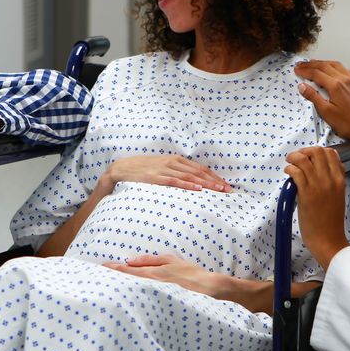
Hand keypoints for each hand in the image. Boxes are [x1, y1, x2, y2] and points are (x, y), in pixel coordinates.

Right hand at [98, 155, 230, 194]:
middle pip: (199, 172)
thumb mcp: (162, 167)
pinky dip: (188, 185)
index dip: (214, 176)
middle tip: (228, 190)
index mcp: (175, 159)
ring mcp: (164, 170)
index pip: (200, 168)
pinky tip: (198, 189)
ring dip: (206, 184)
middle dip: (215, 181)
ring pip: (190, 176)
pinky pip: (175, 181)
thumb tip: (194, 181)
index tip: (226, 185)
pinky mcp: (155, 178)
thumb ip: (176, 172)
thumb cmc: (143, 170)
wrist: (121, 169)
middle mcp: (172, 162)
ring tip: (218, 190)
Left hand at [103, 254, 219, 297]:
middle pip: (127, 282)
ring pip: (132, 292)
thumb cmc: (190, 273)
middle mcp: (151, 285)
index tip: (101, 268)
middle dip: (112, 279)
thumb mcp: (171, 260)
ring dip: (119, 289)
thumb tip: (131, 260)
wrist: (208, 289)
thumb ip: (151, 259)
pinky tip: (123, 300)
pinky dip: (130, 299)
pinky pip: (142, 301)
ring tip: (104, 288)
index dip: (114, 269)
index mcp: (153, 273)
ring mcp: (155, 296)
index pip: (128, 271)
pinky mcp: (160, 305)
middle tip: (95, 278)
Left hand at [285, 146, 349, 269]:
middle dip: (304, 151)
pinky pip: (296, 172)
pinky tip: (288, 173)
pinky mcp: (306, 194)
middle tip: (297, 158)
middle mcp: (330, 180)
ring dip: (294, 157)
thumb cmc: (330, 221)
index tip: (309, 156)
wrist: (328, 239)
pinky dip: (289, 168)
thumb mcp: (338, 196)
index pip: (331, 153)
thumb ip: (332, 181)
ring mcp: (319, 186)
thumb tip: (320, 169)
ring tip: (290, 163)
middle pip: (318, 151)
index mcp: (340, 180)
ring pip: (305, 159)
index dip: (317, 151)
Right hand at [294, 60, 349, 148]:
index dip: (305, 71)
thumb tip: (302, 86)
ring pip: (336, 65)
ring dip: (323, 63)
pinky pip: (345, 69)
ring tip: (314, 63)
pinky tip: (333, 69)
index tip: (297, 70)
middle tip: (301, 65)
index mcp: (336, 86)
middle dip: (311, 64)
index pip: (316, 73)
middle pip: (325, 66)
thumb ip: (313, 97)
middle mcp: (345, 80)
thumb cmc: (348, 124)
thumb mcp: (326, 112)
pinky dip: (335, 66)